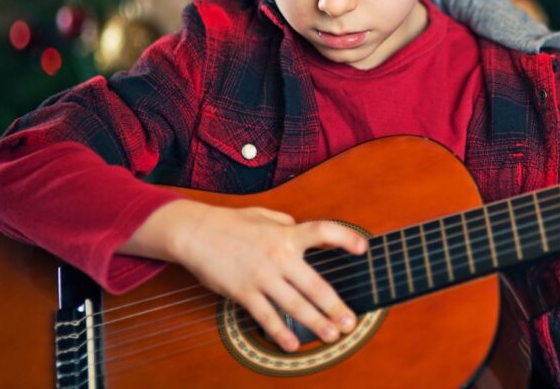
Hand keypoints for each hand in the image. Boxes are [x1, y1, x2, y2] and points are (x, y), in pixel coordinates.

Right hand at [169, 202, 367, 351]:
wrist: (195, 233)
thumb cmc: (232, 223)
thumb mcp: (265, 215)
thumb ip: (287, 223)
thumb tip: (299, 229)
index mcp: (287, 234)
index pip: (324, 232)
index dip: (345, 239)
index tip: (363, 249)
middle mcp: (279, 256)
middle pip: (315, 285)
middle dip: (335, 306)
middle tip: (350, 322)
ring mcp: (262, 277)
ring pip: (295, 305)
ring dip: (316, 323)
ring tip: (332, 335)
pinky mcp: (244, 292)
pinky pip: (266, 316)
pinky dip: (280, 332)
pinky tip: (292, 344)